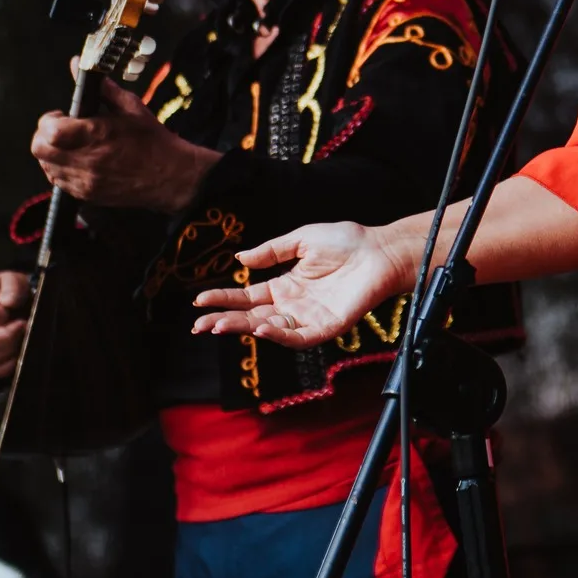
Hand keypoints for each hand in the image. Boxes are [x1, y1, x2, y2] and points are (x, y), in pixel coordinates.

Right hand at [0, 270, 31, 378]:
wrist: (18, 302)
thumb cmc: (13, 290)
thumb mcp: (14, 279)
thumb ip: (12, 285)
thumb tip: (8, 302)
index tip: (16, 313)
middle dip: (6, 338)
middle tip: (24, 328)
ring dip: (9, 350)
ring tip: (23, 338)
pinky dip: (9, 366)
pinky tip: (19, 354)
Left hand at [31, 63, 219, 212]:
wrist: (170, 176)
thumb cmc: (152, 140)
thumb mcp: (130, 107)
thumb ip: (100, 87)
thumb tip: (77, 63)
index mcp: (95, 134)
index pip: (48, 130)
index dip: (49, 120)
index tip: (62, 115)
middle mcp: (86, 160)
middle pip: (40, 149)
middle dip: (45, 136)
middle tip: (63, 130)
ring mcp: (85, 181)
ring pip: (46, 166)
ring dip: (53, 153)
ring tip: (73, 146)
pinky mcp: (86, 195)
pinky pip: (59, 182)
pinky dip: (62, 170)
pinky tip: (80, 161)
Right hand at [190, 222, 411, 347]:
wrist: (379, 250)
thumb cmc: (347, 242)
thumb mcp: (302, 239)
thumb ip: (271, 251)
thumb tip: (239, 260)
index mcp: (285, 285)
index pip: (247, 297)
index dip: (223, 299)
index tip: (198, 300)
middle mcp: (294, 305)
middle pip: (252, 317)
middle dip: (224, 321)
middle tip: (198, 325)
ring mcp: (309, 318)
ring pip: (270, 329)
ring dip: (244, 329)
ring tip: (219, 325)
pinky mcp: (327, 327)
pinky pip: (299, 337)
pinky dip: (280, 335)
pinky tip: (261, 327)